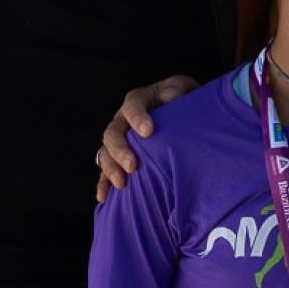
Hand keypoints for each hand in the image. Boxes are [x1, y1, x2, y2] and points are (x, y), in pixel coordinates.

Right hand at [95, 76, 198, 196]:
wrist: (184, 118)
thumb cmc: (184, 102)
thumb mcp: (185, 90)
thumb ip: (179, 89)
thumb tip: (170, 98)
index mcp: (139, 100)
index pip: (132, 105)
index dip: (137, 117)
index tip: (148, 132)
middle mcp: (123, 120)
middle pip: (113, 132)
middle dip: (120, 150)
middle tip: (133, 165)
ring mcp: (119, 140)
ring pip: (105, 153)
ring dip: (111, 169)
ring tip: (122, 184)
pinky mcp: (118, 159)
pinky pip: (106, 171)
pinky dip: (103, 184)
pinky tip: (104, 197)